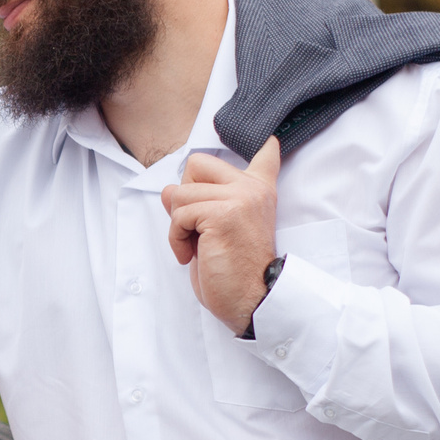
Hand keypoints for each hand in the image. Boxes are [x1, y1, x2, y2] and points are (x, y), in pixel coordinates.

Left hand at [161, 138, 283, 335]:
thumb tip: (169, 189)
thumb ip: (204, 201)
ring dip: (177, 224)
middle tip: (199, 225)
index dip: (265, 145)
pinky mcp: (223, 214)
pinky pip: (179, 214)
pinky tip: (191, 255)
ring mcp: (239, 198)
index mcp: (259, 190)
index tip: (270, 139)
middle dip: (185, 195)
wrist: (250, 300)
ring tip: (196, 245)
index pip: (266, 154)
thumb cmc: (232, 270)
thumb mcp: (219, 227)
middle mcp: (252, 188)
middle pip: (196, 163)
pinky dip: (176, 238)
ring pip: (179, 193)